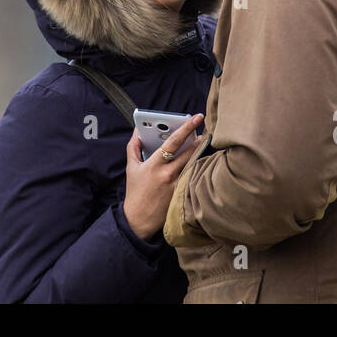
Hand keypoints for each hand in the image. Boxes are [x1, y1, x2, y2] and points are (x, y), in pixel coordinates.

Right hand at [123, 114, 204, 241]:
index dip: (186, 127)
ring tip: (204, 143)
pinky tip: (201, 162)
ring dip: (199, 152)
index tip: (196, 117)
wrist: (139, 219)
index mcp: (154, 164)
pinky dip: (197, 168)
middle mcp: (167, 173)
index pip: (173, 141)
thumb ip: (134, 147)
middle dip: (198, 139)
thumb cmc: (135, 192)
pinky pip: (192, 177)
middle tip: (205, 131)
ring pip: (193, 164)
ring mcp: (176, 184)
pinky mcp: (181, 194)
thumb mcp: (131, 167)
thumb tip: (137, 131)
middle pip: (188, 152)